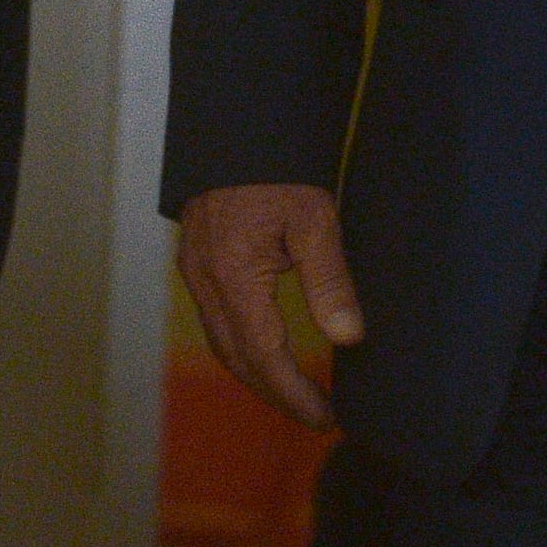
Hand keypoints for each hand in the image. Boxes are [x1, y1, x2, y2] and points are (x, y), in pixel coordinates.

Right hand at [178, 182, 362, 431]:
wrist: (235, 127)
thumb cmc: (278, 169)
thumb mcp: (315, 219)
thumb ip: (330, 281)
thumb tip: (349, 337)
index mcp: (232, 276)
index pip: (265, 355)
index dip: (295, 392)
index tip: (327, 418)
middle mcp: (205, 283)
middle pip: (238, 359)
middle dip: (277, 394)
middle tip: (318, 418)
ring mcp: (196, 275)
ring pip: (224, 345)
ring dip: (260, 377)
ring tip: (299, 397)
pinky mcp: (199, 265)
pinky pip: (219, 324)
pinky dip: (246, 350)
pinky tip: (271, 355)